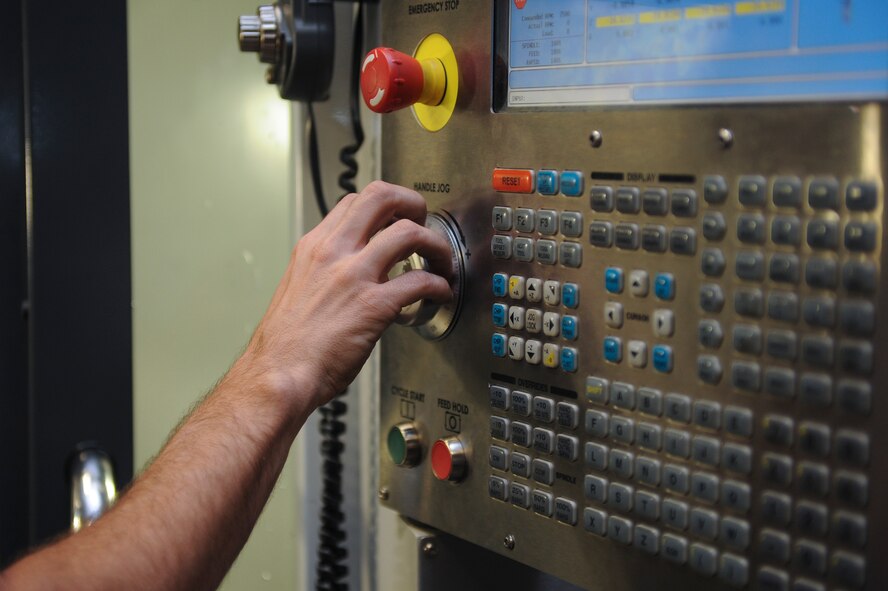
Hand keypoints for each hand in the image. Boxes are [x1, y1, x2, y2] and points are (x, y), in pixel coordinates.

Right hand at [234, 181, 453, 411]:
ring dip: (436, 245)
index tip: (397, 220)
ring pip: (410, 232)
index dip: (384, 206)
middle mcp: (334, 253)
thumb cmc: (286, 346)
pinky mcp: (374, 305)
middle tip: (423, 222)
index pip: (354, 201)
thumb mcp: (297, 289)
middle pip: (381, 196)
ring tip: (442, 261)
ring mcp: (355, 276)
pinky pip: (421, 281)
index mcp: (313, 248)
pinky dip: (439, 285)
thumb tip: (350, 277)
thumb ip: (324, 274)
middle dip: (412, 203)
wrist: (277, 375)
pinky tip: (439, 294)